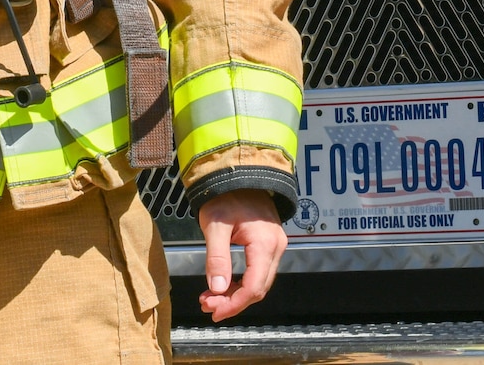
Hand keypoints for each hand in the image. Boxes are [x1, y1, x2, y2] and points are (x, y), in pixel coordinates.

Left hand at [197, 189, 285, 321]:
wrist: (240, 173)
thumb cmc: (227, 194)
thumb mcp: (215, 224)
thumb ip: (217, 258)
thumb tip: (217, 289)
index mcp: (265, 243)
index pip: (253, 286)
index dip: (234, 304)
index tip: (214, 311)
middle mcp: (276, 247)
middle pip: (258, 288)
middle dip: (233, 302)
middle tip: (208, 305)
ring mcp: (275, 245)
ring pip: (259, 282)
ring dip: (236, 294)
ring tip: (211, 297)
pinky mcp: (270, 244)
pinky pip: (258, 271)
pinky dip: (241, 282)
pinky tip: (223, 285)